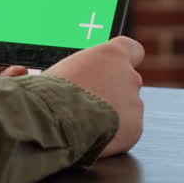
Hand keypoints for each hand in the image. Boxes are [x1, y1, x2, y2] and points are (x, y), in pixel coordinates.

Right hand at [43, 37, 144, 157]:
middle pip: (127, 81)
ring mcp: (135, 103)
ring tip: (86, 121)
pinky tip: (94, 134)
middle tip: (88, 103)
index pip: (133, 49)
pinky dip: (115, 134)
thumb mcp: (61, 69)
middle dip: (113, 91)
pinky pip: (127, 130)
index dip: (124, 61)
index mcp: (111, 54)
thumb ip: (79, 70)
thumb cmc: (49, 94)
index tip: (116, 69)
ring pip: (127, 107)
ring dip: (112, 113)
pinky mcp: (134, 128)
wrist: (52, 124)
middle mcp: (128, 75)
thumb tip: (68, 74)